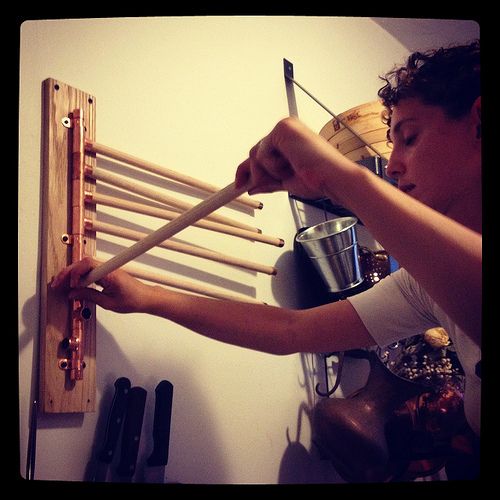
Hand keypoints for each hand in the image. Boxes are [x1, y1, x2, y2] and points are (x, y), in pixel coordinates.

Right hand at [50, 256, 152, 313]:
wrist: (146, 297)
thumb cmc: (133, 300)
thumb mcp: (108, 303)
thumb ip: (89, 296)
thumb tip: (73, 294)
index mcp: (110, 273)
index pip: (87, 265)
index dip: (74, 273)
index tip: (68, 284)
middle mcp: (108, 268)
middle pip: (83, 264)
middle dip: (68, 273)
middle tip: (57, 284)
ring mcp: (108, 269)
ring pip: (85, 266)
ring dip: (73, 274)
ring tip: (62, 285)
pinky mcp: (108, 272)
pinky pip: (90, 270)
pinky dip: (80, 276)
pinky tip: (74, 284)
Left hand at [235, 116, 350, 200]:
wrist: (334, 179)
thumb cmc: (319, 180)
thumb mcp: (287, 182)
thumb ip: (269, 182)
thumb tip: (252, 187)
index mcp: (289, 140)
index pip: (260, 154)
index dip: (247, 170)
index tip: (239, 185)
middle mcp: (285, 130)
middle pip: (254, 154)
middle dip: (258, 174)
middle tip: (275, 181)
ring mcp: (284, 128)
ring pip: (255, 155)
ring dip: (269, 172)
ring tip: (292, 171)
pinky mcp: (281, 129)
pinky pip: (262, 154)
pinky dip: (274, 166)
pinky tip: (293, 163)